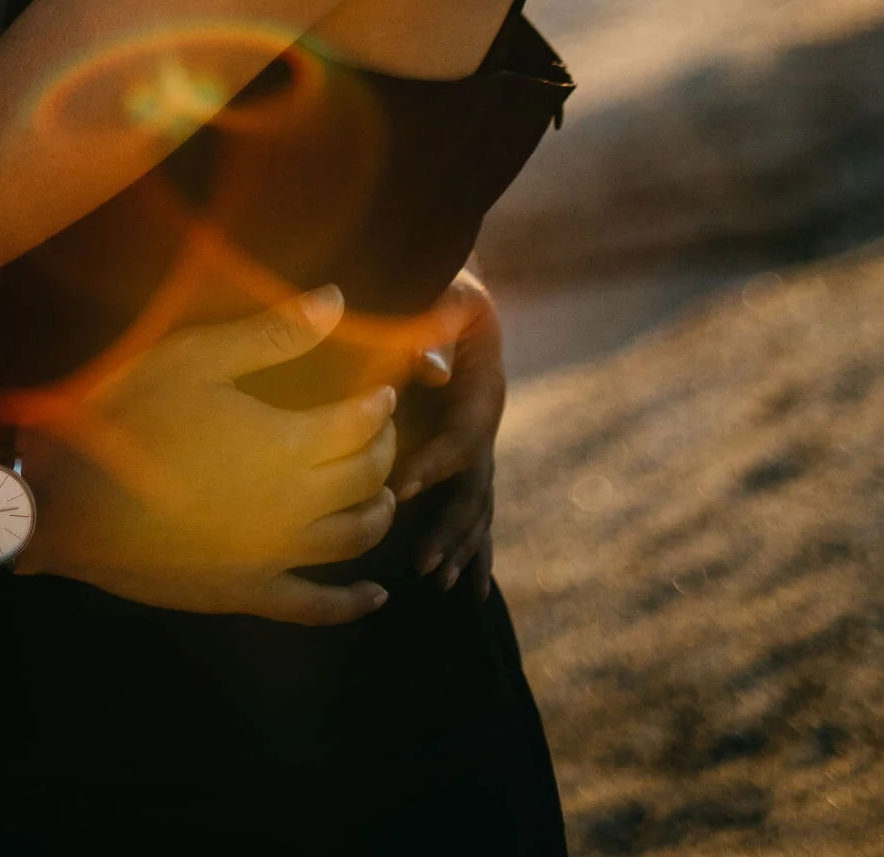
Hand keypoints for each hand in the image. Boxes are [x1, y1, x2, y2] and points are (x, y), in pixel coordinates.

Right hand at [24, 286, 398, 627]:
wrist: (67, 501)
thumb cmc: (128, 416)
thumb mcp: (195, 357)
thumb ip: (273, 332)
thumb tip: (337, 299)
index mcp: (288, 445)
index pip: (359, 425)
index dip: (378, 405)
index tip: (383, 388)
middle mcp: (295, 506)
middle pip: (365, 479)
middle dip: (382, 450)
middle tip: (378, 428)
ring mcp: (273, 557)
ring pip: (353, 539)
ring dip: (378, 511)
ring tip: (381, 490)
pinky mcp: (247, 592)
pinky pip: (316, 607)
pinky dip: (351, 603)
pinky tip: (374, 597)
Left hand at [397, 268, 504, 596]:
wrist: (459, 294)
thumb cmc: (446, 293)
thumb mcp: (448, 296)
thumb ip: (438, 324)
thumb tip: (432, 373)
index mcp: (483, 391)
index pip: (460, 439)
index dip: (432, 465)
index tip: (397, 489)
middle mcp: (486, 425)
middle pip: (475, 487)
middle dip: (451, 526)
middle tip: (422, 563)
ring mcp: (479, 446)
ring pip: (477, 507)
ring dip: (460, 545)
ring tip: (439, 580)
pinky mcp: (466, 457)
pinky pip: (474, 510)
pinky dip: (472, 549)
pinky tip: (469, 590)